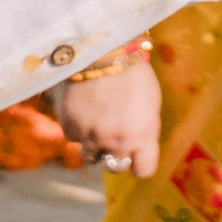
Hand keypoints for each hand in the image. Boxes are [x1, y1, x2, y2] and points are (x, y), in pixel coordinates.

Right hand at [53, 63, 160, 177]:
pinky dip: (77, 126)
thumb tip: (139, 142)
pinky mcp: (70, 129)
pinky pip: (74, 137)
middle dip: (116, 154)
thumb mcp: (150, 101)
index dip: (140, 163)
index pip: (143, 170)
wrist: (100, 51)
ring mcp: (91, 138)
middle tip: (114, 133)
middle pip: (115, 166)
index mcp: (142, 136)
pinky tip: (81, 105)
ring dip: (94, 143)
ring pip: (91, 155)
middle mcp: (116, 142)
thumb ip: (144, 128)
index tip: (137, 155)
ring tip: (96, 119)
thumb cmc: (131, 71)